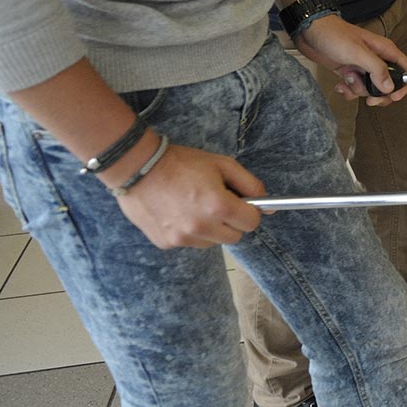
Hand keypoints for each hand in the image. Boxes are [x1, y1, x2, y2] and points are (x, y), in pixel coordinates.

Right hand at [113, 137, 265, 248]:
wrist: (137, 168)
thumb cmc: (182, 163)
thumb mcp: (222, 164)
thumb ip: (250, 184)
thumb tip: (268, 205)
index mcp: (219, 206)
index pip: (252, 223)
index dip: (250, 212)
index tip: (242, 204)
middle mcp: (202, 227)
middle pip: (234, 237)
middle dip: (232, 222)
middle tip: (218, 204)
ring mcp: (182, 238)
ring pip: (212, 242)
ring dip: (211, 229)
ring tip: (195, 207)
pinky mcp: (166, 243)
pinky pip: (190, 243)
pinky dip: (190, 232)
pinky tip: (178, 213)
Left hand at [295, 14, 406, 105]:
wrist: (309, 31)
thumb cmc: (334, 35)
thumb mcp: (358, 52)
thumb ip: (377, 69)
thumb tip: (389, 87)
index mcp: (384, 50)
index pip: (405, 70)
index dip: (404, 85)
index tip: (395, 96)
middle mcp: (376, 59)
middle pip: (388, 84)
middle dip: (378, 94)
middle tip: (370, 98)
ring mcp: (362, 67)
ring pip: (369, 89)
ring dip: (357, 89)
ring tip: (347, 77)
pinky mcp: (348, 72)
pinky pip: (354, 89)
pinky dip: (347, 90)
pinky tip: (340, 83)